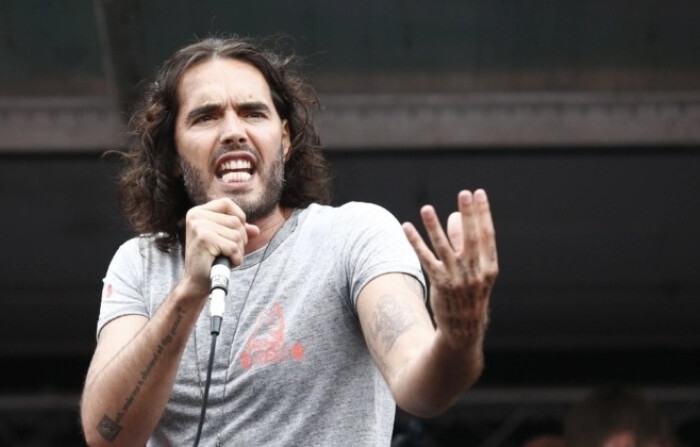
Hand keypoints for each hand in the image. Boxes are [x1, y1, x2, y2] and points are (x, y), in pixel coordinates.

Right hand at [182, 198, 259, 298]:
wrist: (196, 282)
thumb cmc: (210, 260)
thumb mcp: (224, 240)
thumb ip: (238, 231)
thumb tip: (256, 230)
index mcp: (197, 212)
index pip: (226, 203)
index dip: (239, 217)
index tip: (238, 232)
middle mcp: (196, 216)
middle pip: (235, 220)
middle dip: (241, 239)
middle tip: (230, 252)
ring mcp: (199, 226)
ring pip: (237, 234)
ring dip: (238, 250)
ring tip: (226, 257)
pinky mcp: (204, 239)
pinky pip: (233, 246)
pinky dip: (236, 258)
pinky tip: (227, 263)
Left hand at [403, 189, 497, 347]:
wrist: (463, 328)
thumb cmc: (470, 294)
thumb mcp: (476, 271)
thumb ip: (465, 244)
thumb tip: (456, 215)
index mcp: (489, 267)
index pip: (487, 235)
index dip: (483, 213)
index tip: (479, 193)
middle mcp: (475, 272)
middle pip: (470, 237)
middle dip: (467, 214)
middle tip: (464, 193)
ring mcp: (456, 278)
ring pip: (443, 247)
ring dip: (434, 226)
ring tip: (426, 208)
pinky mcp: (439, 284)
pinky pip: (425, 258)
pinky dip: (415, 242)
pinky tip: (406, 227)